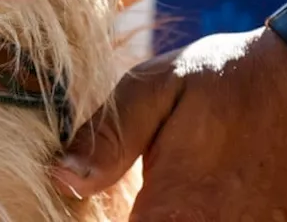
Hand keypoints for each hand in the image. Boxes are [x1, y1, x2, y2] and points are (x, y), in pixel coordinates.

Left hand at [53, 27, 286, 218]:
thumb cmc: (225, 78)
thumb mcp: (153, 90)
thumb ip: (107, 140)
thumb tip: (61, 177)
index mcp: (176, 210)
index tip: (95, 211)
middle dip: (141, 220)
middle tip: (139, 197)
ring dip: (174, 220)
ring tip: (171, 195)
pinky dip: (206, 218)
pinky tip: (203, 197)